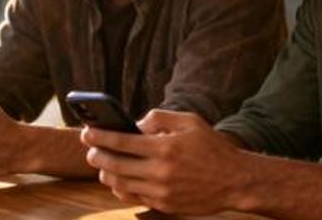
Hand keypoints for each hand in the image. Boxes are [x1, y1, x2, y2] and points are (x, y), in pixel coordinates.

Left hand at [81, 110, 248, 214]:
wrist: (235, 180)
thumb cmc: (212, 147)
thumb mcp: (189, 121)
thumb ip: (160, 118)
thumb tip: (134, 123)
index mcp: (165, 147)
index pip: (121, 141)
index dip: (100, 137)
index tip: (86, 132)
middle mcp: (161, 171)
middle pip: (115, 165)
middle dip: (97, 156)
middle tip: (91, 150)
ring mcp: (161, 191)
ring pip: (120, 185)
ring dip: (106, 175)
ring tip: (102, 166)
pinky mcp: (165, 205)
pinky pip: (134, 197)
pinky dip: (122, 189)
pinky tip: (119, 180)